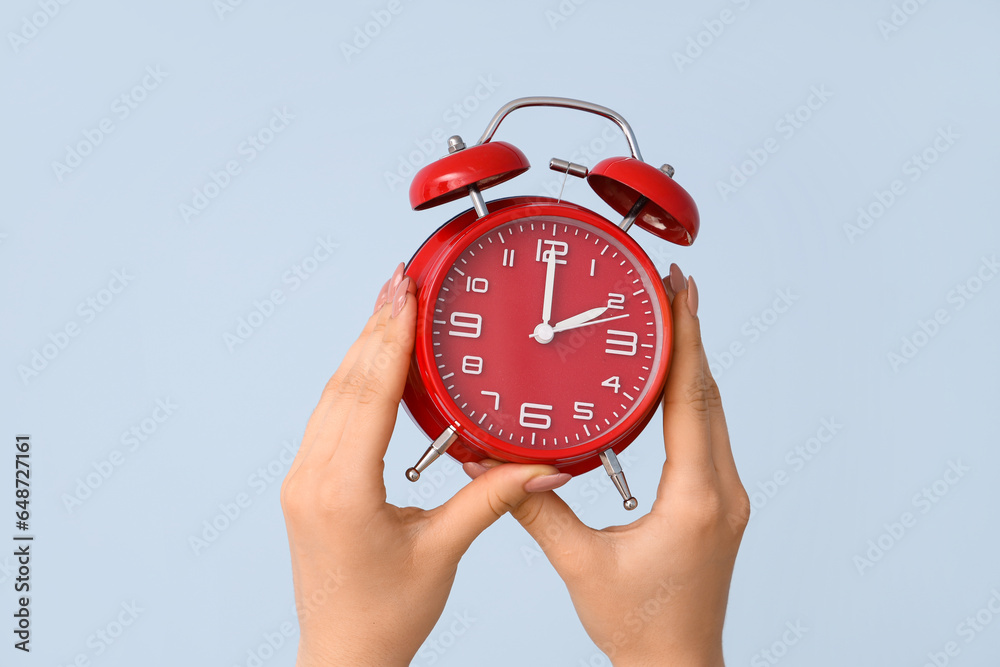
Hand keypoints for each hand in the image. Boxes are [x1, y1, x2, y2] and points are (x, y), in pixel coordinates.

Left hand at [280, 262, 572, 666]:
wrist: (343, 655)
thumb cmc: (387, 615)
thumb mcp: (443, 551)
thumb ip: (492, 498)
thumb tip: (544, 466)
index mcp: (343, 490)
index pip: (368, 394)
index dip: (389, 338)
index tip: (405, 294)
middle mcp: (312, 476)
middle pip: (346, 383)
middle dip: (375, 326)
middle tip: (400, 279)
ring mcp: (302, 478)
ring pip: (332, 395)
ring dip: (361, 348)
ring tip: (388, 305)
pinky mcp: (307, 483)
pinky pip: (328, 416)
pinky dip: (352, 380)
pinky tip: (370, 358)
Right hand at [508, 263, 749, 665]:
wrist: (678, 666)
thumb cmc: (641, 627)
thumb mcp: (580, 565)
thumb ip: (535, 511)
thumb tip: (494, 468)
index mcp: (694, 498)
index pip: (692, 399)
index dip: (687, 339)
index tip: (681, 292)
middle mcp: (720, 490)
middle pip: (710, 395)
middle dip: (692, 336)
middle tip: (673, 288)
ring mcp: (725, 496)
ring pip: (714, 412)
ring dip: (694, 364)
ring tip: (673, 320)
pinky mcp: (716, 504)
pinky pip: (709, 434)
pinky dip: (692, 397)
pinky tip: (671, 383)